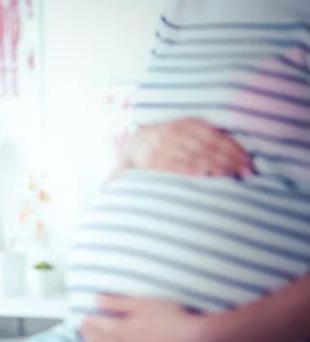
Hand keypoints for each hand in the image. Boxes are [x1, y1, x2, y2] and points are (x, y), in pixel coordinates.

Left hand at [80, 294, 206, 341]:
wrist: (192, 339)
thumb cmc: (169, 317)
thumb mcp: (141, 303)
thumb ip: (117, 302)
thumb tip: (97, 299)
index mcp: (120, 328)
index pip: (97, 325)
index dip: (88, 321)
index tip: (82, 317)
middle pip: (99, 340)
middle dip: (88, 334)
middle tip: (81, 329)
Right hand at [121, 118, 253, 176]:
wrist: (133, 146)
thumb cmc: (165, 141)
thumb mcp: (184, 130)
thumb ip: (205, 135)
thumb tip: (236, 147)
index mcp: (186, 123)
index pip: (216, 135)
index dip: (235, 148)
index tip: (249, 161)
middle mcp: (175, 132)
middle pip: (210, 146)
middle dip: (231, 160)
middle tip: (248, 172)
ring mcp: (164, 146)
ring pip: (197, 157)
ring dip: (217, 167)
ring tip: (234, 177)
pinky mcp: (154, 161)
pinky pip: (178, 167)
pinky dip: (194, 172)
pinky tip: (208, 177)